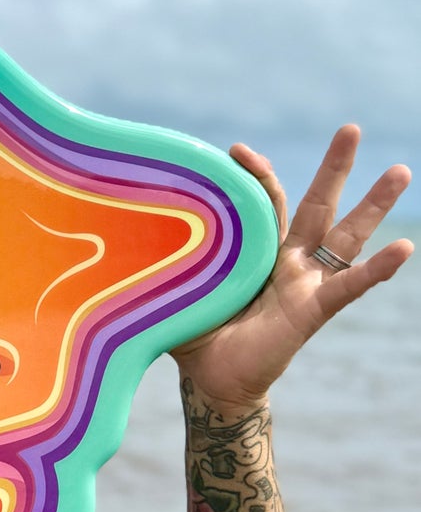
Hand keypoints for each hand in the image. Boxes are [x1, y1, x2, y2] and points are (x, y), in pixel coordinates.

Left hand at [171, 125, 411, 415]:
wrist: (213, 382)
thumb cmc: (193, 335)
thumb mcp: (175, 291)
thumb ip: (161, 263)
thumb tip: (119, 237)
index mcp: (256, 250)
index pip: (263, 201)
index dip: (255, 175)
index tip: (237, 150)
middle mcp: (287, 260)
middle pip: (317, 204)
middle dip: (335, 168)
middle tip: (350, 128)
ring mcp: (306, 282)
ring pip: (346, 236)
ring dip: (373, 204)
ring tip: (400, 170)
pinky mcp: (314, 310)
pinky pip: (350, 286)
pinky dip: (378, 268)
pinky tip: (404, 248)